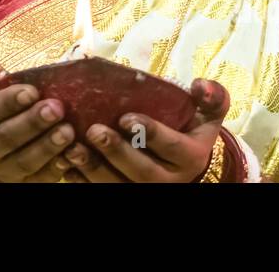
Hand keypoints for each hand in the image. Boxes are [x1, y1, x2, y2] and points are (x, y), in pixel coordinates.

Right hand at [0, 57, 74, 182]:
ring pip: (24, 161)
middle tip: (56, 108)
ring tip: (68, 130)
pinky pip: (39, 178)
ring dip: (47, 146)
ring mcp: (2, 169)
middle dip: (32, 123)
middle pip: (6, 137)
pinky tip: (72, 153)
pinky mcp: (22, 183)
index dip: (7, 102)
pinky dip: (56, 167)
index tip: (32, 91)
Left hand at [61, 78, 231, 182]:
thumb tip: (200, 84)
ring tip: (72, 149)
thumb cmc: (189, 128)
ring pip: (120, 188)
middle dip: (118, 153)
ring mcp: (147, 192)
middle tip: (94, 131)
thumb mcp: (208, 113)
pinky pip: (102, 193)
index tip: (126, 117)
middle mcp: (171, 181)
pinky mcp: (127, 194)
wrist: (183, 161)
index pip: (173, 148)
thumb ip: (213, 96)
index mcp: (191, 157)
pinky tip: (65, 165)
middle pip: (144, 173)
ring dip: (94, 170)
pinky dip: (83, 182)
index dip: (151, 133)